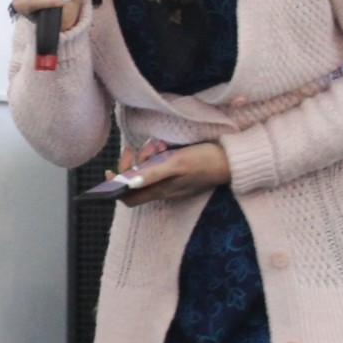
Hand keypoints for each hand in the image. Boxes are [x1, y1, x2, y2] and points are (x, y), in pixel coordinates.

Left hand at [110, 140, 231, 206]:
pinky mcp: (180, 175)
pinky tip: (166, 146)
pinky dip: (158, 157)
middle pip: (136, 182)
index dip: (114, 187)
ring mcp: (173, 183)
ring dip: (147, 157)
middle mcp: (164, 190)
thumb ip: (152, 173)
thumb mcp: (177, 162)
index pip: (128, 197)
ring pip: (148, 173)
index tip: (110, 170)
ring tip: (159, 144)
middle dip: (133, 164)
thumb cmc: (205, 161)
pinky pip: (160, 168)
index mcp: (161, 190)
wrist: (233, 161)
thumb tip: (126, 182)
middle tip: (143, 148)